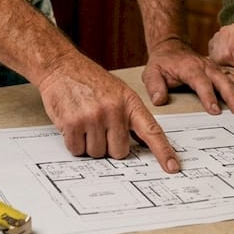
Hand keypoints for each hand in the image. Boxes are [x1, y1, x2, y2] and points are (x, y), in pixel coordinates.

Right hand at [35, 53, 181, 172]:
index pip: (151, 130)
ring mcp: (93, 117)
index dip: (163, 151)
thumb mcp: (118, 92)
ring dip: (89, 144)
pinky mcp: (73, 123)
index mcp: (129, 102)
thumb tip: (143, 143)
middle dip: (109, 145)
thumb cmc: (89, 80)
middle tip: (98, 127)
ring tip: (84, 121)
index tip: (172, 167)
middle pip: (120, 152)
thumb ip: (130, 116)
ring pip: (97, 153)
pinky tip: (73, 124)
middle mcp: (114, 110)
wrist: (61, 66)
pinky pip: (77, 150)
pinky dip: (73, 142)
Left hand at [142, 36, 233, 115]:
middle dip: (233, 96)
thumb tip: (159, 100)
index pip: (200, 82)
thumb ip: (154, 86)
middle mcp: (206, 66)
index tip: (215, 111)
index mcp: (190, 68)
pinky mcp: (222, 70)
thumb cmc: (162, 63)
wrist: (171, 48)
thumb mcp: (151, 72)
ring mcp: (216, 68)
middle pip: (222, 81)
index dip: (208, 96)